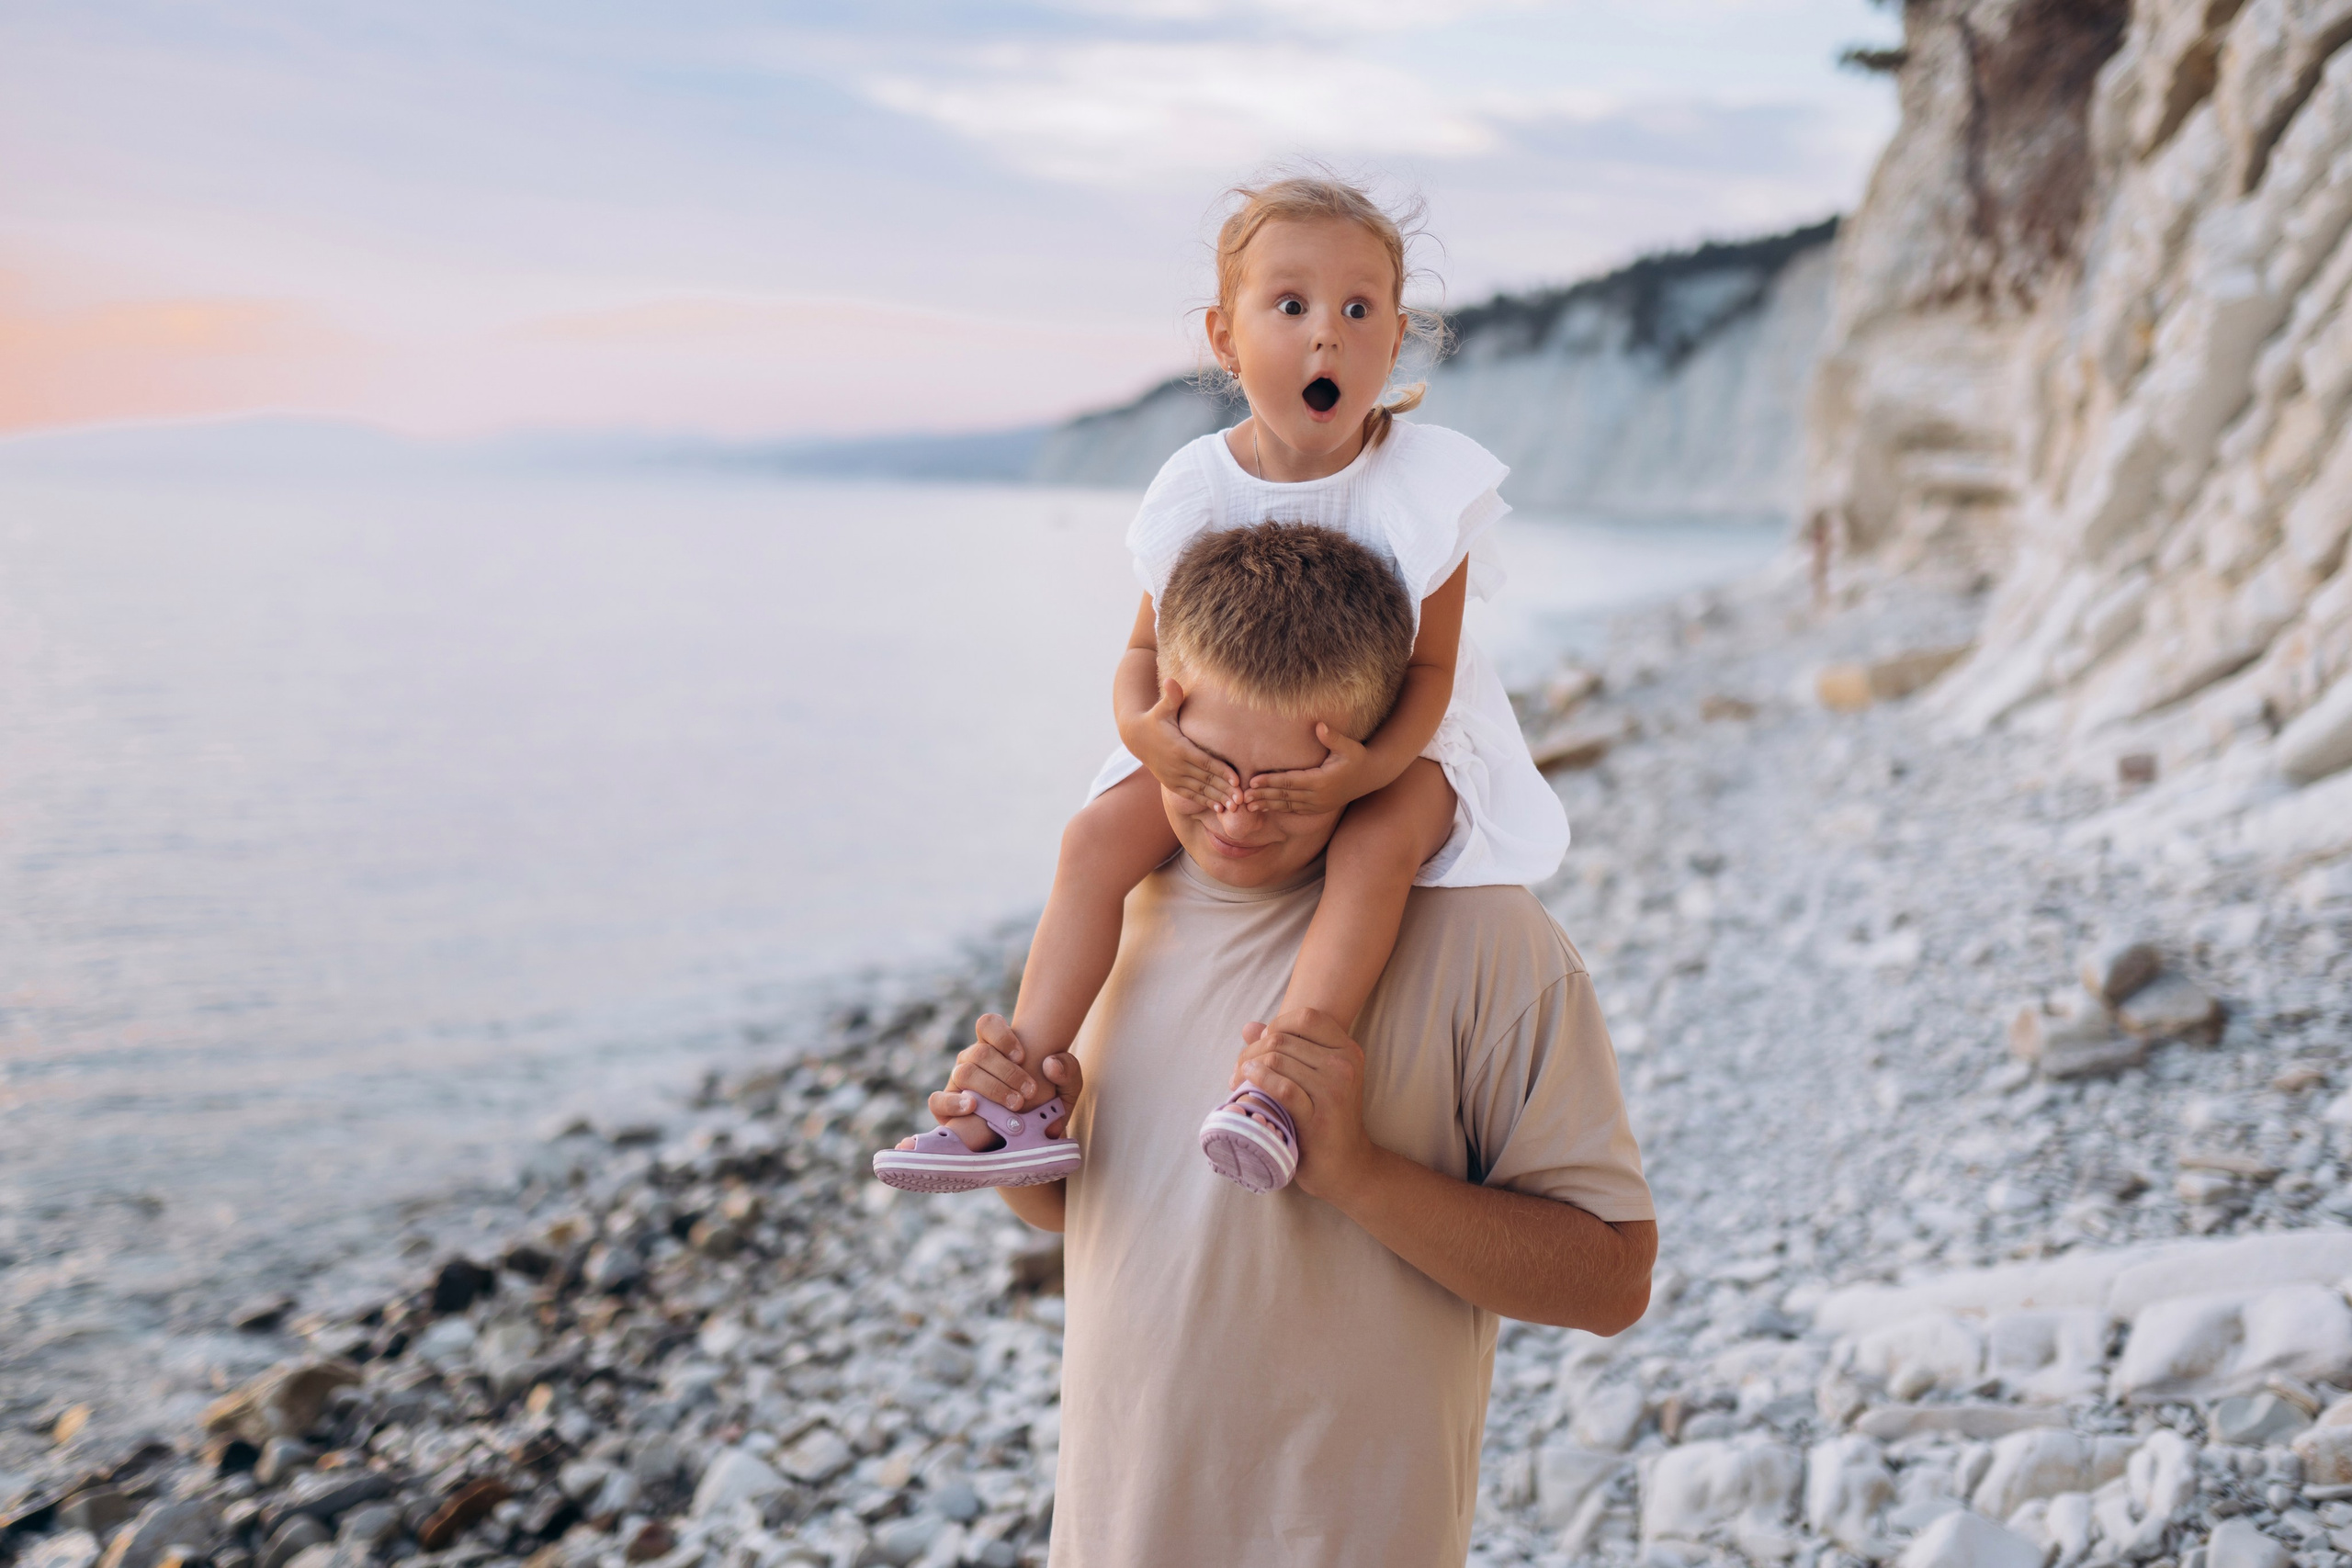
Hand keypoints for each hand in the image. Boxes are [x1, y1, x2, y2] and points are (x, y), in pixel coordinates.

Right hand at [919, 1013, 1081, 1139]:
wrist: (1030, 1143)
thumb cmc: (1046, 1110)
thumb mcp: (1067, 1091)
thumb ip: (1069, 1071)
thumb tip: (1052, 1063)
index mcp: (996, 1048)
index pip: (987, 1024)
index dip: (1002, 1035)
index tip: (1023, 1055)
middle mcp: (973, 1061)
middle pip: (980, 1051)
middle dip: (1007, 1071)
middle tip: (1030, 1092)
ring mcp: (957, 1083)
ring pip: (964, 1072)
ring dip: (991, 1087)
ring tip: (1014, 1105)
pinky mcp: (946, 1108)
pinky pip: (938, 1100)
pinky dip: (953, 1102)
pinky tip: (972, 1106)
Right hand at [1123, 678, 1238, 808]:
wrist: (1136, 737)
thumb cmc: (1155, 719)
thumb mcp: (1162, 707)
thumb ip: (1171, 697)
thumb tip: (1172, 681)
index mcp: (1178, 748)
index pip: (1204, 762)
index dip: (1221, 772)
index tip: (1236, 780)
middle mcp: (1176, 766)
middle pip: (1205, 780)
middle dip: (1224, 790)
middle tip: (1242, 800)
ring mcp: (1173, 777)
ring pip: (1200, 790)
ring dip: (1218, 799)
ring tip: (1235, 807)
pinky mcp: (1171, 783)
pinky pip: (1191, 795)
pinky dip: (1205, 801)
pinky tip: (1220, 808)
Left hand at [1229, 1007, 1375, 1198]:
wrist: (1347, 1165)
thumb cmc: (1325, 1119)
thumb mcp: (1313, 1078)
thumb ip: (1285, 1049)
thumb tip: (1249, 1027)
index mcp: (1346, 1049)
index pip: (1305, 1017)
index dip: (1276, 1026)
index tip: (1261, 1047)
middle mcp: (1344, 1064)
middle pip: (1283, 1039)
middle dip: (1252, 1051)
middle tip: (1239, 1070)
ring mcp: (1334, 1090)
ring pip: (1277, 1059)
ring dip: (1248, 1068)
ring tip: (1238, 1082)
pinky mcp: (1320, 1116)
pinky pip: (1282, 1087)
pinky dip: (1258, 1081)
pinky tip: (1244, 1085)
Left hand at [1241, 722, 1370, 813]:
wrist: (1372, 776)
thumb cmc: (1358, 757)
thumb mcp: (1348, 746)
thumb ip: (1332, 737)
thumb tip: (1320, 725)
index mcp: (1321, 781)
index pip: (1290, 782)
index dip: (1270, 782)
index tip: (1252, 781)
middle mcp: (1318, 797)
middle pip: (1284, 797)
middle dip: (1262, 797)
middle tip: (1242, 798)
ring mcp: (1318, 805)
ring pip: (1288, 806)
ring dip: (1267, 806)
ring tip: (1249, 807)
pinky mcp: (1319, 809)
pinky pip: (1296, 810)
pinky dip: (1280, 809)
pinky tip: (1267, 808)